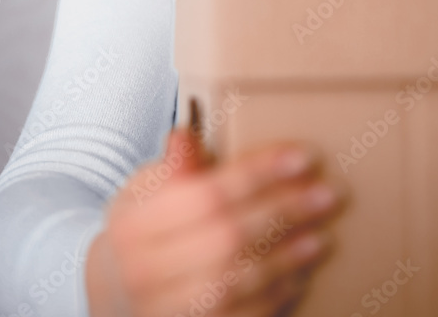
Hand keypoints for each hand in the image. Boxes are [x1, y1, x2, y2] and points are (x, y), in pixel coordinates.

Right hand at [86, 124, 347, 316]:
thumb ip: (171, 168)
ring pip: (236, 284)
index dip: (259, 174)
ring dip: (286, 260)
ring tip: (322, 237)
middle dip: (284, 213)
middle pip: (227, 238)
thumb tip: (186, 137)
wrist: (110, 293)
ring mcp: (164, 310)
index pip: (207, 193)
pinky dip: (274, 300)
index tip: (303, 157)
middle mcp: (144, 270)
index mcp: (135, 223)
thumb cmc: (138, 231)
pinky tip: (300, 278)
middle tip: (327, 196)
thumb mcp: (142, 191)